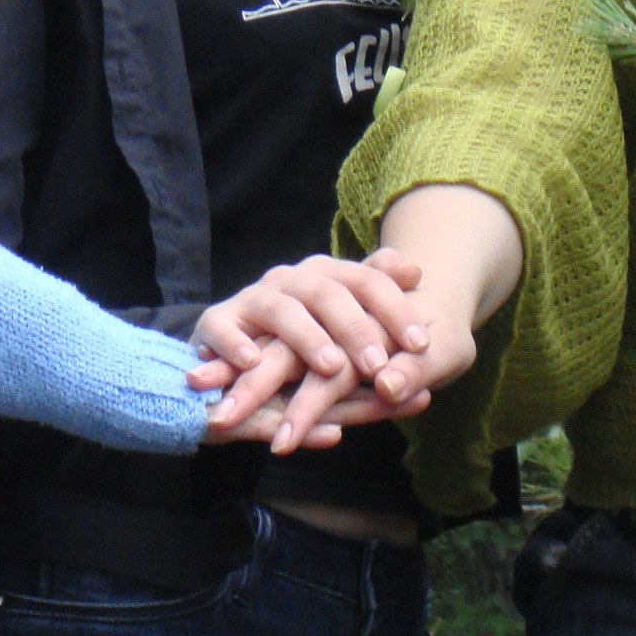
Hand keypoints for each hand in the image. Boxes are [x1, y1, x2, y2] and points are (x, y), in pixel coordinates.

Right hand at [218, 272, 483, 454]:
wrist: (228, 365)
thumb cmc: (298, 354)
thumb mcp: (342, 337)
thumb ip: (376, 308)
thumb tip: (418, 269)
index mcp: (325, 278)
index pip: (366, 280)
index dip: (395, 310)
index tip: (421, 345)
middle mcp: (289, 282)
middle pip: (326, 291)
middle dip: (355, 328)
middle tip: (378, 363)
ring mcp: (251, 301)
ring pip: (281, 310)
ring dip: (307, 339)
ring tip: (331, 366)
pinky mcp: (214, 324)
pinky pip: (221, 329)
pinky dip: (237, 346)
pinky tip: (254, 363)